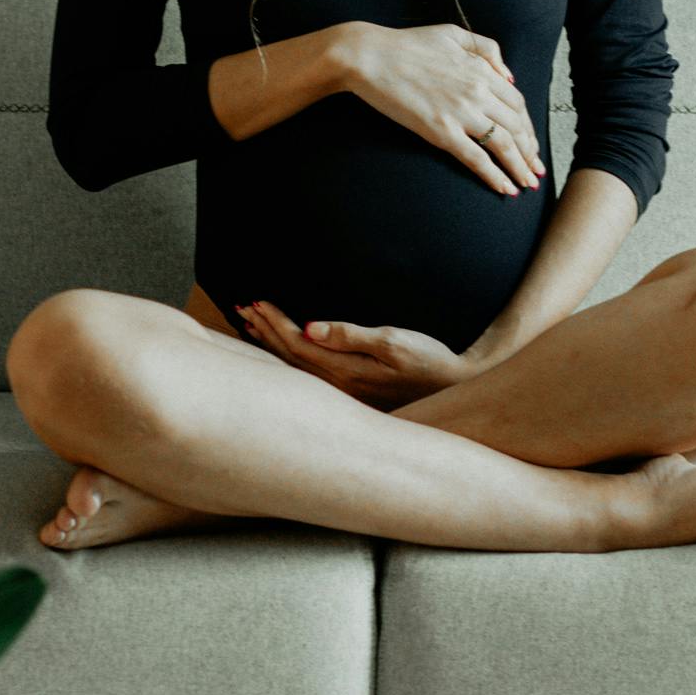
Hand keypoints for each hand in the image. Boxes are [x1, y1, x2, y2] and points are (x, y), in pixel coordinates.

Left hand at [235, 300, 469, 406]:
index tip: (257, 301)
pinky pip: (306, 374)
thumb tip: (309, 328)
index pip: (297, 344)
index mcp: (345, 370)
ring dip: (272, 344)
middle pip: (289, 357)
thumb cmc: (428, 361)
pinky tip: (282, 350)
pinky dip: (288, 358)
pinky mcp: (351, 392)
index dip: (275, 322)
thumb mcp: (393, 341)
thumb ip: (350, 335)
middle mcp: (338, 386)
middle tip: (242, 308)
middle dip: (265, 330)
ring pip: (295, 367)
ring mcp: (343, 393)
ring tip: (251, 325)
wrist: (453, 388)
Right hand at [339, 21, 546, 197]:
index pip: (517, 103)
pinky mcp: (441, 132)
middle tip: (536, 169)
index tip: (531, 141)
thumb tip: (509, 74)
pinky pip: (476, 159)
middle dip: (530, 151)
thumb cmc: (407, 44)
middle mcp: (477, 92)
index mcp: (481, 70)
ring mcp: (460, 113)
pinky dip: (494, 176)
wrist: (371, 57)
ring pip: (503, 145)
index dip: (528, 125)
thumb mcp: (453, 33)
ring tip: (527, 183)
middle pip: (516, 126)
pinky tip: (504, 188)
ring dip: (520, 167)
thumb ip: (486, 49)